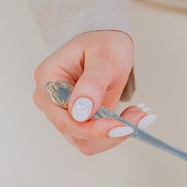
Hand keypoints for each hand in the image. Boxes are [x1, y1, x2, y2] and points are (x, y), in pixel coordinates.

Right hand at [33, 30, 152, 154]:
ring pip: (85, 142)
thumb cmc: (103, 44)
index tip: (119, 124)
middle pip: (74, 133)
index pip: (62, 118)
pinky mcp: (79, 122)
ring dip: (114, 135)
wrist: (107, 45)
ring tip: (137, 116)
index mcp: (48, 81)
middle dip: (108, 132)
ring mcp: (63, 113)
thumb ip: (92, 84)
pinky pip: (95, 139)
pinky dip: (116, 133)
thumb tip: (80, 112)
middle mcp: (50, 101)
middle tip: (137, 119)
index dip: (90, 128)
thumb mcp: (103, 58)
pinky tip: (131, 119)